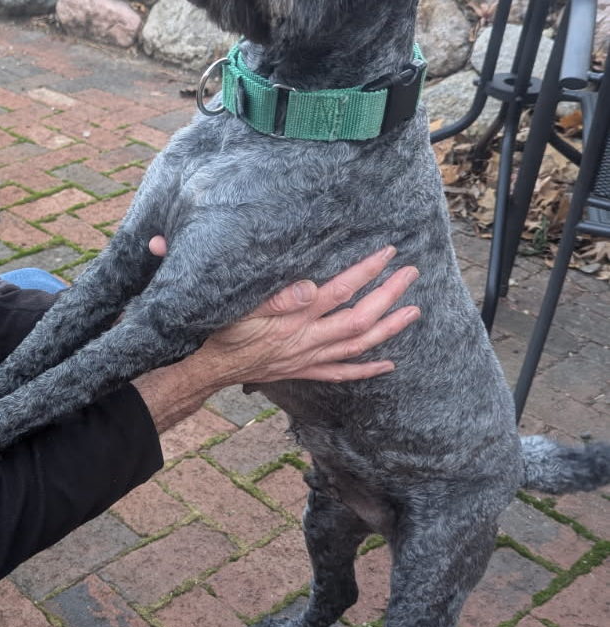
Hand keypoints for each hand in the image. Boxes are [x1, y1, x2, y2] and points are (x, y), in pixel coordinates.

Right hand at [195, 243, 419, 384]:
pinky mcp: (304, 370)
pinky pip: (342, 373)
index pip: (340, 292)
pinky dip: (367, 370)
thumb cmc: (224, 333)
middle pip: (360, 318)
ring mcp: (309, 358)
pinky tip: (388, 364)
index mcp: (295, 320)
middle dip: (389, 295)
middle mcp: (308, 340)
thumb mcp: (241, 310)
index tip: (387, 253)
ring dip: (389, 328)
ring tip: (413, 311)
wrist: (212, 368)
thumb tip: (310, 287)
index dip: (366, 271)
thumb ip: (276, 300)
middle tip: (411, 273)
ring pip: (358, 345)